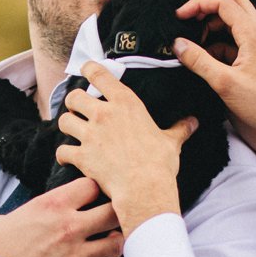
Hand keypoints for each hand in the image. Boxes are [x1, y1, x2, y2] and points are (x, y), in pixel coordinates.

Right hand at [0, 177, 121, 256]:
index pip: (91, 186)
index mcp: (52, 205)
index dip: (94, 190)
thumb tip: (38, 216)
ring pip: (116, 243)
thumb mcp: (10, 218)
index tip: (91, 197)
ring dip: (112, 242)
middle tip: (109, 219)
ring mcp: (76, 254)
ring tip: (105, 243)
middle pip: (112, 212)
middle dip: (114, 214)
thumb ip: (34, 213)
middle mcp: (69, 226)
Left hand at [54, 63, 195, 236]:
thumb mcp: (171, 141)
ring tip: (73, 131)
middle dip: (73, 102)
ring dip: (67, 126)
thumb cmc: (160, 162)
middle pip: (74, 97)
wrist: (145, 188)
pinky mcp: (82, 156)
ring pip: (64, 121)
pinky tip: (69, 157)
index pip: (99, 75)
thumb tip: (193, 122)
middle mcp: (104, 115)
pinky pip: (62, 151)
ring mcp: (90, 135)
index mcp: (126, 103)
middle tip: (78, 110)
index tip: (85, 69)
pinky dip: (64, 154)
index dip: (88, 68)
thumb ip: (179, 129)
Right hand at [171, 0, 255, 179]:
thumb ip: (199, 61)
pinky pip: (235, 41)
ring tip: (194, 42)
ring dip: (212, 25)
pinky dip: (218, 44)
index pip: (225, 3)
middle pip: (233, 3)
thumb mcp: (224, 82)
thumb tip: (178, 44)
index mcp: (254, 34)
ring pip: (234, 21)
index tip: (180, 15)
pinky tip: (205, 59)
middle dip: (207, 6)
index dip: (200, 4)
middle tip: (187, 18)